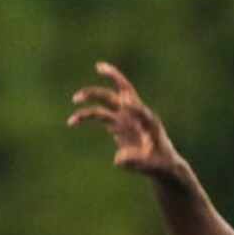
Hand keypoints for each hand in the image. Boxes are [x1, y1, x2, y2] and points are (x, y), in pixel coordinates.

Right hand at [66, 61, 184, 178]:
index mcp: (150, 122)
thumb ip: (136, 161)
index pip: (140, 109)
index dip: (133, 106)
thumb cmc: (161, 164)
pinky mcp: (117, 125)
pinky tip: (71, 122)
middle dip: (110, 80)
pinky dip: (85, 117)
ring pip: (106, 101)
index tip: (125, 102)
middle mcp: (136, 115)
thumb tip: (116, 159)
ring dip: (91, 96)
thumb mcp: (152, 165)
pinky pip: (98, 116)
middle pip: (121, 91)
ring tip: (75, 99)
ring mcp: (126, 118)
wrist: (162, 164)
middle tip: (98, 69)